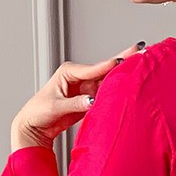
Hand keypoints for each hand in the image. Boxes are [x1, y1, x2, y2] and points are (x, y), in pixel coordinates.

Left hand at [10, 42, 144, 150]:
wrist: (35, 126)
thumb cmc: (39, 112)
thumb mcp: (56, 107)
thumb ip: (75, 104)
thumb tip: (92, 101)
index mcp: (68, 72)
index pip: (92, 69)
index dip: (107, 66)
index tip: (121, 62)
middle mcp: (79, 77)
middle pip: (104, 69)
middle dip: (122, 59)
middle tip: (139, 49)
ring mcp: (85, 87)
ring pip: (107, 80)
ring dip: (122, 75)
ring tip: (140, 65)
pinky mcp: (89, 98)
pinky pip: (105, 94)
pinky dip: (117, 91)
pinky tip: (130, 85)